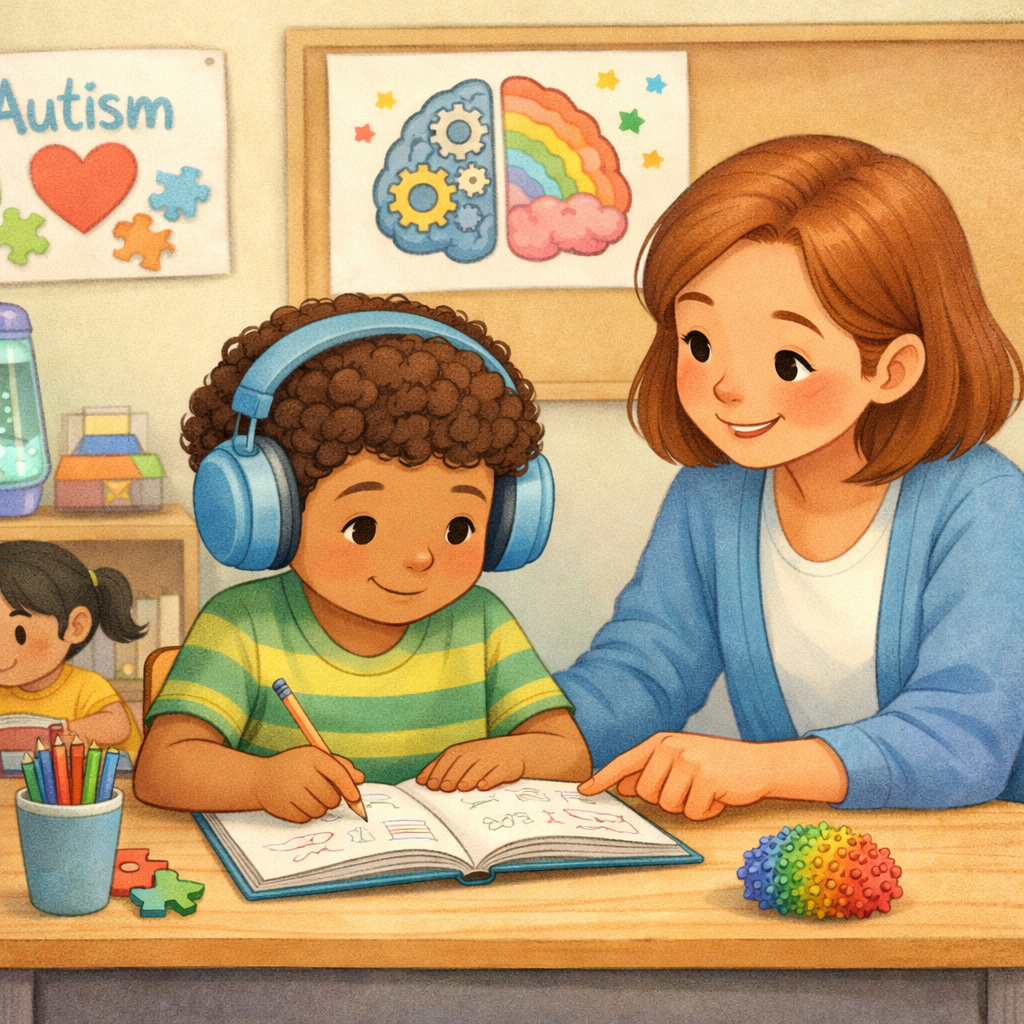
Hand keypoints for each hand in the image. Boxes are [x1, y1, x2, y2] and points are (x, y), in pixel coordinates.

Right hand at [253, 747, 364, 822]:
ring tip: (310, 797)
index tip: (356, 798)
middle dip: (333, 799)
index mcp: (312, 757)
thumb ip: (340, 766)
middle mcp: (301, 773)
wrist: (260, 779)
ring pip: (320, 811)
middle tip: (324, 793)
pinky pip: (306, 819)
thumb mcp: (317, 759)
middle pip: (332, 797)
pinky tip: (298, 803)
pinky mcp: (283, 809)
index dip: (349, 788)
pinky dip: (306, 814)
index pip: (338, 774)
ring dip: (320, 808)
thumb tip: (360, 779)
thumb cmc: (295, 767)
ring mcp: (290, 792)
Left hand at [417, 737, 528, 791]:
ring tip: (461, 788)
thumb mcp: (464, 758)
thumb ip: (444, 768)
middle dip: (451, 775)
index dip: (437, 770)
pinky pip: (499, 772)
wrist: (516, 751)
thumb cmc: (483, 758)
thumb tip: (420, 781)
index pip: (448, 757)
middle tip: (442, 788)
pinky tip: (483, 787)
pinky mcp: (508, 766)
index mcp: (465, 749)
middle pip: (462, 762)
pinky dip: (491, 779)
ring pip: (480, 767)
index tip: (428, 784)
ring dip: (469, 777)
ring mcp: (493, 758)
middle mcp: (478, 752)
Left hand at [579, 732, 848, 818]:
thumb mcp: (682, 762)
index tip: (584, 792)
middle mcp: (671, 747)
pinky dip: (706, 811)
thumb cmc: (717, 766)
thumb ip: (653, 771)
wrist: (759, 764)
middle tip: (690, 788)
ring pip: (669, 806)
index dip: (603, 778)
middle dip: (667, 800)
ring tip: (705, 789)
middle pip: (646, 794)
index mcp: (662, 742)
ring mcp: (689, 761)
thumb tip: (624, 785)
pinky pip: (693, 812)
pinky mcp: (707, 778)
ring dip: (688, 806)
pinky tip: (718, 796)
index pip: (625, 762)